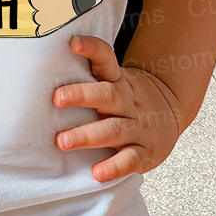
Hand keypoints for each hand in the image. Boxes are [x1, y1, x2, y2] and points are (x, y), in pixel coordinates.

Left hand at [53, 34, 182, 181]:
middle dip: (81, 96)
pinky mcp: (145, 152)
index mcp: (118, 80)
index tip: (73, 43)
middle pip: (106, 95)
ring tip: (63, 141)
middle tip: (57, 99)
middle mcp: (128, 101)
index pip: (105, 58)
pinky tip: (97, 173)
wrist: (171, 111)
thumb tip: (44, 65)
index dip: (91, 48)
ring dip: (87, 135)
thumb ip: (88, 72)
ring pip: (114, 129)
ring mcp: (138, 126)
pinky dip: (114, 167)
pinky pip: (130, 160)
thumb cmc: (128, 96)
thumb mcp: (115, 78)